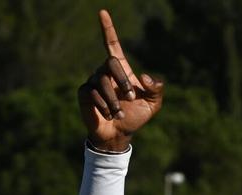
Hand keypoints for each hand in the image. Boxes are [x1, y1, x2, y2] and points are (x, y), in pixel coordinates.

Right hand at [77, 9, 162, 151]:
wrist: (119, 134)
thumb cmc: (135, 116)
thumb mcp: (153, 103)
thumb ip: (157, 89)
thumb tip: (145, 76)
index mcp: (121, 69)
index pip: (112, 44)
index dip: (108, 29)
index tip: (103, 12)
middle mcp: (105, 71)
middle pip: (111, 62)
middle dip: (123, 80)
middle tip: (131, 97)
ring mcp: (93, 81)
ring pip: (102, 81)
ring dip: (115, 100)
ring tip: (120, 113)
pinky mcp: (84, 93)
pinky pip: (93, 93)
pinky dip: (104, 105)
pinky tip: (109, 114)